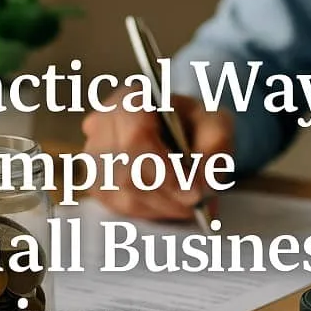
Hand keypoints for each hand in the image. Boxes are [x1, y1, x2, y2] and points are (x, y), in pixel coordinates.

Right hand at [81, 91, 232, 219]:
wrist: (180, 134)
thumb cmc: (195, 125)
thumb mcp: (217, 124)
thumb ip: (215, 147)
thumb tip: (200, 183)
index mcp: (133, 98)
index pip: (137, 137)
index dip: (165, 171)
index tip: (193, 193)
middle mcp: (104, 123)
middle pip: (128, 172)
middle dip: (168, 195)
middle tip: (198, 202)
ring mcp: (93, 154)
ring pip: (124, 195)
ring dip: (162, 206)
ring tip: (188, 202)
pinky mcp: (95, 181)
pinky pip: (119, 207)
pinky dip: (150, 211)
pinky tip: (168, 202)